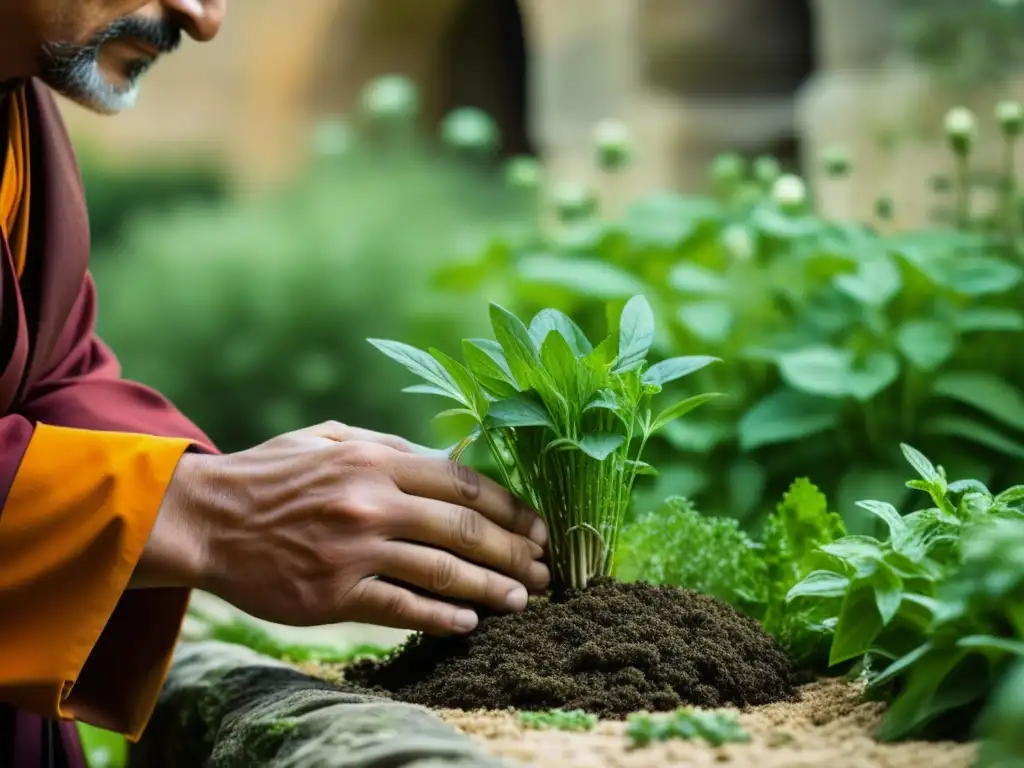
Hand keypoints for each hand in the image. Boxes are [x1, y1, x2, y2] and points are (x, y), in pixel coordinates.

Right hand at [147, 422, 549, 634]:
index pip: (462, 483)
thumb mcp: (328, 438)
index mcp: (375, 459)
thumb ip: (387, 446)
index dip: (509, 507)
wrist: (205, 520)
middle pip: (464, 529)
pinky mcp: (333, 595)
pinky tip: (469, 624)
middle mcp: (371, 501)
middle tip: (544, 569)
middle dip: (513, 552)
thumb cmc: (270, 475)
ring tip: (522, 600)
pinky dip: (441, 619)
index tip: (536, 526)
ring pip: (442, 572)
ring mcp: (354, 550)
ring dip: (491, 589)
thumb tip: (446, 458)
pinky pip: (401, 609)